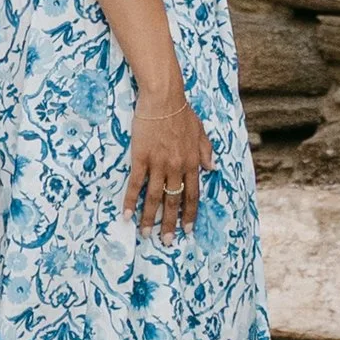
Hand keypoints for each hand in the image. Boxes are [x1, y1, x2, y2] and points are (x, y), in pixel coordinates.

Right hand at [124, 80, 213, 240]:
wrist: (164, 98)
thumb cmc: (182, 112)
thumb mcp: (201, 131)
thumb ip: (207, 151)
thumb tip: (213, 168)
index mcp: (192, 162)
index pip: (192, 195)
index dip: (190, 215)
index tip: (188, 231)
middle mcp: (177, 167)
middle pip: (173, 201)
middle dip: (170, 224)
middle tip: (167, 242)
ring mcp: (159, 163)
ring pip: (154, 197)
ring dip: (150, 218)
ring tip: (146, 234)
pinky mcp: (141, 157)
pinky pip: (136, 184)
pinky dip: (131, 201)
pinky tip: (127, 215)